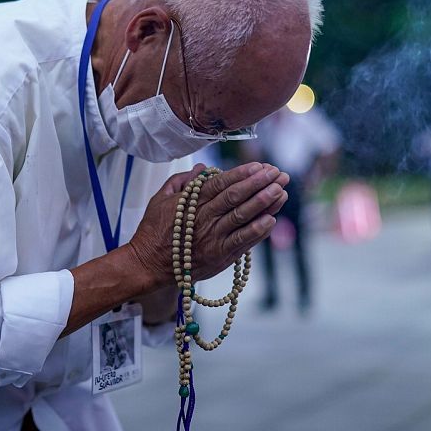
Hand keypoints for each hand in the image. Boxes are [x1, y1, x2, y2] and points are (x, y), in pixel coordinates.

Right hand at [127, 162, 288, 290]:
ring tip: (281, 190)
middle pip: (235, 197)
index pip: (221, 183)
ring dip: (264, 202)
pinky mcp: (220, 255)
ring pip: (242, 216)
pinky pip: (242, 241)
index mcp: (191, 202)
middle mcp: (204, 218)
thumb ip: (181, 181)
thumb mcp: (160, 199)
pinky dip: (258, 230)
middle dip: (259, 183)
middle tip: (278, 173)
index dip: (242, 174)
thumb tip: (202, 169)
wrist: (148, 264)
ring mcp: (213, 237)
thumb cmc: (154, 231)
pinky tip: (272, 219)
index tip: (260, 166)